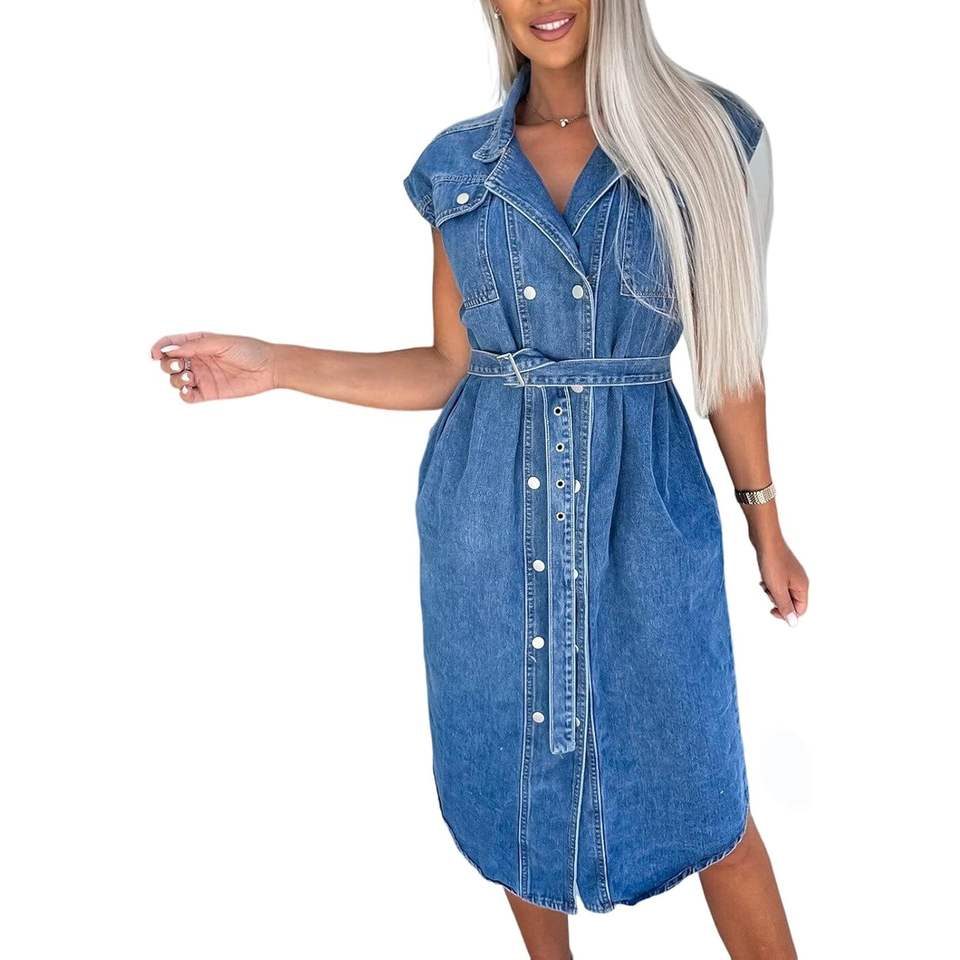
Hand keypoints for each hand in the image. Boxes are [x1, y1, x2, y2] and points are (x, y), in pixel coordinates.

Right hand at [148, 331, 277, 401]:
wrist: (268, 368)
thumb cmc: (248, 350)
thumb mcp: (220, 342)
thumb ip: (195, 346)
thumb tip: (171, 350)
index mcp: (198, 343)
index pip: (171, 344)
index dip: (160, 348)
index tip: (155, 354)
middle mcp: (197, 360)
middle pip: (169, 363)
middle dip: (167, 365)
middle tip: (179, 365)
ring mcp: (202, 376)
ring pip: (176, 380)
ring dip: (176, 379)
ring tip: (190, 377)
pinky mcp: (209, 392)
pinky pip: (188, 396)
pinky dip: (184, 394)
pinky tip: (189, 390)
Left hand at [755, 535, 808, 626]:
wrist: (765, 539)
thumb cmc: (772, 562)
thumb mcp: (777, 589)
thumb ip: (785, 606)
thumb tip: (793, 623)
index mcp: (802, 587)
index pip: (800, 610)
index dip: (786, 613)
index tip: (772, 609)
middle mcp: (800, 581)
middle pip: (791, 602)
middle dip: (777, 600)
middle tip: (769, 591)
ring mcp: (792, 574)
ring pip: (782, 592)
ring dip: (772, 592)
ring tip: (766, 582)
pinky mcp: (783, 569)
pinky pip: (777, 583)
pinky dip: (769, 583)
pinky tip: (763, 577)